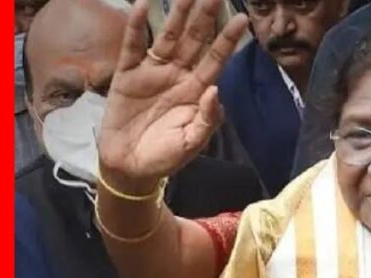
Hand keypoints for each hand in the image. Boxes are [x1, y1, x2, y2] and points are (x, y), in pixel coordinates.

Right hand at [98, 0, 248, 191]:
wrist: (131, 167)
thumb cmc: (166, 156)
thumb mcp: (192, 142)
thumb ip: (207, 119)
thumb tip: (215, 91)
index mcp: (196, 90)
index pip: (216, 59)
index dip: (228, 39)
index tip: (243, 18)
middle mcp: (177, 75)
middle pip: (195, 40)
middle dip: (205, 16)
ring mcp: (152, 72)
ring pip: (168, 36)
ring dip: (177, 14)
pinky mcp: (127, 75)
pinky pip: (132, 46)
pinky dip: (136, 26)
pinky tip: (143, 5)